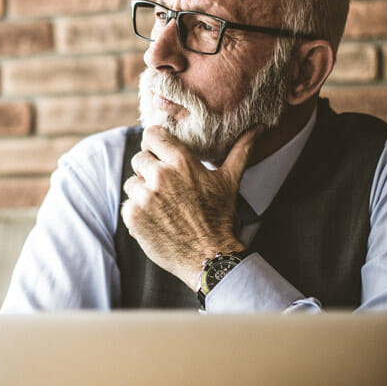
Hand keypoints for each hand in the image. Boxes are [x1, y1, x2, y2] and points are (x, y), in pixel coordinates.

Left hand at [121, 125, 261, 287]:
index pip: (152, 135)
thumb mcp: (230, 180)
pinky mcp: (133, 216)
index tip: (160, 152)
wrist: (209, 257)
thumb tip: (259, 128)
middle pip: (140, 158)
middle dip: (150, 169)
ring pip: (132, 182)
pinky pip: (128, 204)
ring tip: (162, 205)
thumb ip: (240, 150)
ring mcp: (144, 197)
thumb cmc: (220, 217)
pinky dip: (138, 211)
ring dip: (142, 191)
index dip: (155, 142)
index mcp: (181, 163)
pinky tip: (156, 219)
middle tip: (166, 186)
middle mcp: (160, 177)